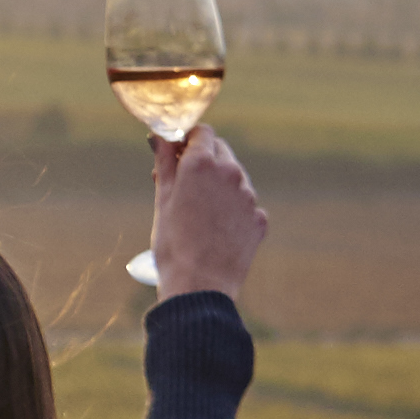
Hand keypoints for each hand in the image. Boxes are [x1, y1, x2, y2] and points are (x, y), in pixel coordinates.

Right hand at [148, 128, 268, 304]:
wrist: (199, 286)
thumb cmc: (173, 244)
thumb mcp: (162, 199)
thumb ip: (165, 163)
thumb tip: (160, 138)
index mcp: (202, 163)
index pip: (202, 132)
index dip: (188, 140)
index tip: (177, 154)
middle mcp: (231, 173)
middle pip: (221, 150)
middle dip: (204, 160)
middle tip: (184, 183)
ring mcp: (249, 196)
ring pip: (235, 177)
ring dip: (219, 185)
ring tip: (199, 213)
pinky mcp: (259, 219)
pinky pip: (245, 204)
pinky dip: (232, 210)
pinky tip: (216, 230)